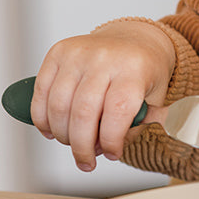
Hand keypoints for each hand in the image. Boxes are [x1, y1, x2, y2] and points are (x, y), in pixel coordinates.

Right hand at [30, 21, 175, 171]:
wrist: (135, 37)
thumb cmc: (145, 70)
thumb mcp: (157, 98)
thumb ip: (139, 126)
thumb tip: (108, 149)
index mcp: (135, 68)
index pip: (118, 111)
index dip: (111, 140)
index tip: (112, 154)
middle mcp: (106, 57)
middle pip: (83, 112)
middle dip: (82, 147)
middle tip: (86, 161)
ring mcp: (80, 52)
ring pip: (59, 106)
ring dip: (62, 135)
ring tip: (73, 144)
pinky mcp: (59, 51)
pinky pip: (41, 92)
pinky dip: (42, 118)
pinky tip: (52, 130)